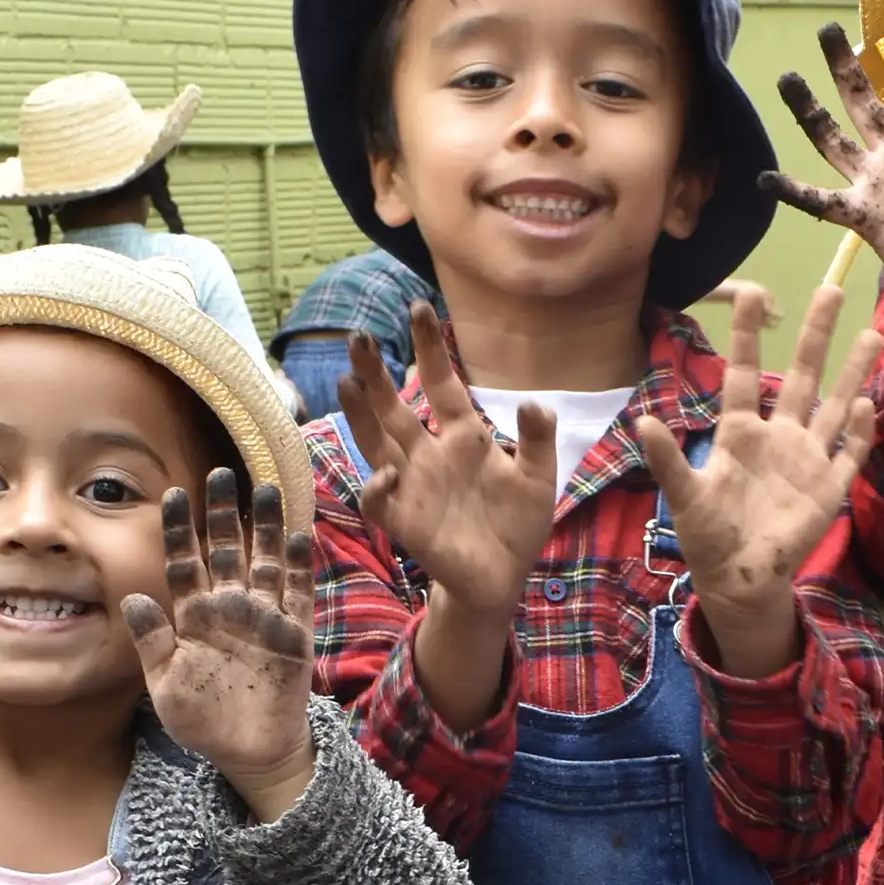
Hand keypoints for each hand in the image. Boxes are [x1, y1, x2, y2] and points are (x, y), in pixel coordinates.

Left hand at [126, 475, 317, 821]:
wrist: (249, 753)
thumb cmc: (203, 721)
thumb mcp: (164, 684)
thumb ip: (152, 640)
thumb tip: (132, 597)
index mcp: (194, 617)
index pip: (186, 562)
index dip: (180, 529)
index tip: (173, 493)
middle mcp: (230, 608)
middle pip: (227, 549)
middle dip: (224, 512)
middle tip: (222, 472)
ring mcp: (265, 617)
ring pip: (265, 560)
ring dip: (266, 526)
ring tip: (266, 489)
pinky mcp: (295, 633)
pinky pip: (299, 592)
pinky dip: (300, 565)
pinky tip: (300, 536)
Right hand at [335, 302, 556, 627]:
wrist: (504, 577)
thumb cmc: (516, 523)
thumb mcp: (538, 476)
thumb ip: (537, 439)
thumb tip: (534, 401)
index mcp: (464, 437)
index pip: (441, 383)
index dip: (429, 348)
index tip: (419, 307)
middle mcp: (431, 454)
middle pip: (395, 406)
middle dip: (376, 373)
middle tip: (359, 336)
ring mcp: (414, 486)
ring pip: (377, 443)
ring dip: (360, 415)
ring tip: (345, 381)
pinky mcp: (407, 521)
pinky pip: (381, 500)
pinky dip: (379, 487)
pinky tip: (386, 474)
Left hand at [634, 286, 881, 678]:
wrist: (739, 581)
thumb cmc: (708, 535)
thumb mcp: (684, 496)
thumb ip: (669, 459)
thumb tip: (643, 421)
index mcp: (740, 433)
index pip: (746, 373)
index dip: (749, 335)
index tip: (754, 292)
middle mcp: (778, 437)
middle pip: (802, 375)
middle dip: (815, 335)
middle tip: (831, 289)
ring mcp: (807, 460)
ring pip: (835, 405)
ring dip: (852, 372)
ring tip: (872, 332)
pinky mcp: (828, 489)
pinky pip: (848, 454)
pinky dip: (857, 432)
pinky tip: (864, 406)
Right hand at [762, 4, 883, 329]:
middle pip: (865, 104)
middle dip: (845, 68)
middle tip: (825, 30)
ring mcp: (876, 186)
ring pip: (834, 141)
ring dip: (809, 113)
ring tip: (786, 79)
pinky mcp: (864, 217)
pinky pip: (822, 202)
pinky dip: (794, 193)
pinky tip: (766, 178)